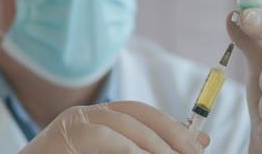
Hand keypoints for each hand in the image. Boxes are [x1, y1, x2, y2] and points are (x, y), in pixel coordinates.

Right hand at [18, 101, 209, 153]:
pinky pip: (104, 137)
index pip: (141, 112)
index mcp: (98, 118)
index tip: (197, 143)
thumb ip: (144, 148)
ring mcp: (72, 121)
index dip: (172, 125)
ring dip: (155, 141)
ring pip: (124, 122)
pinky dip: (130, 147)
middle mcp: (85, 113)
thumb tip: (196, 142)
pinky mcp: (64, 134)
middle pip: (136, 112)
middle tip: (194, 152)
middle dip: (170, 131)